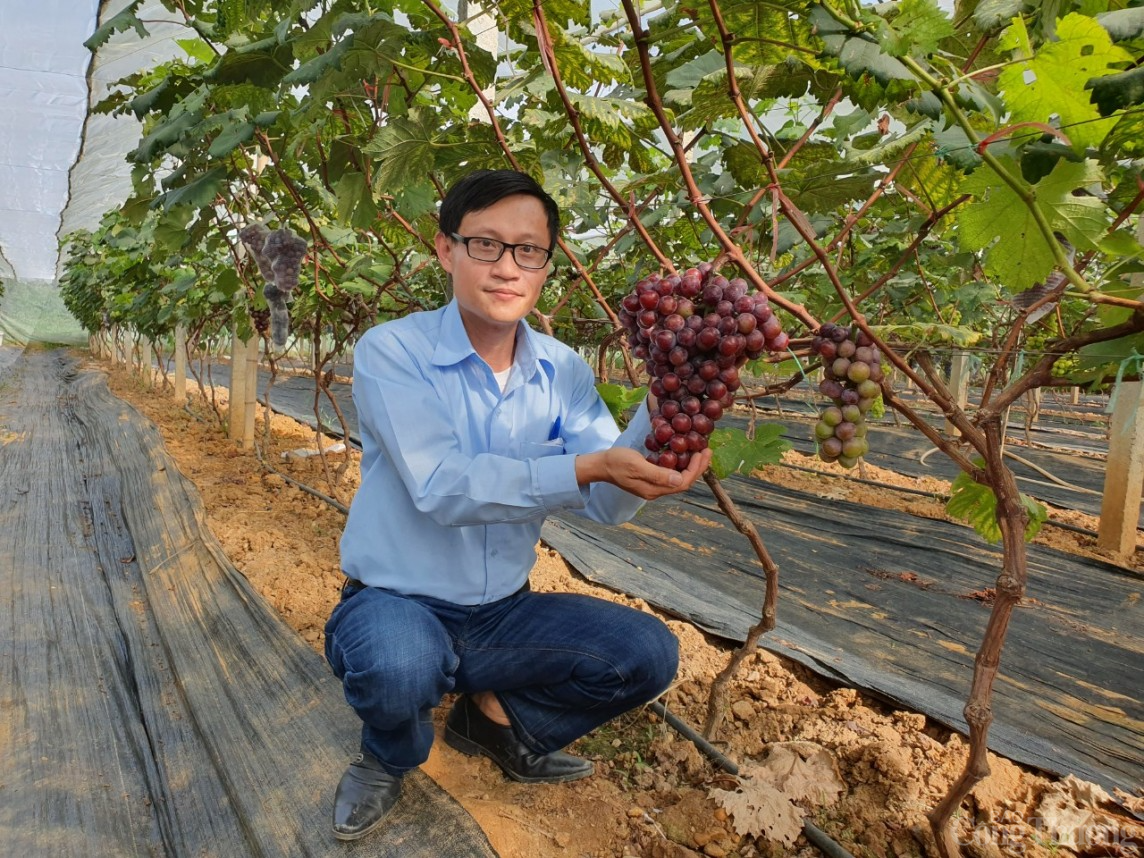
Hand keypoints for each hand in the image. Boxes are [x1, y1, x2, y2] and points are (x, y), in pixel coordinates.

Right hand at [577, 447, 711, 499]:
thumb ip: (657, 473)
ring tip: (699, 451)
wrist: (600, 465)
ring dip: (690, 465)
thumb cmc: (616, 462)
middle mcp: (656, 491)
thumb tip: (679, 479)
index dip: (696, 469)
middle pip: (683, 481)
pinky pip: (670, 474)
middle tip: (706, 450)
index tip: (703, 452)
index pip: (682, 482)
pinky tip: (682, 454)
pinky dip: (679, 464)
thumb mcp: (636, 465)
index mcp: (654, 489)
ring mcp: (652, 486)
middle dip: (697, 467)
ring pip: (678, 478)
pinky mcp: (649, 479)